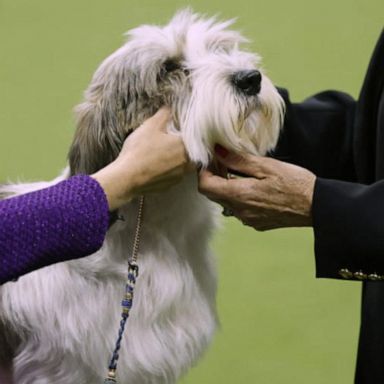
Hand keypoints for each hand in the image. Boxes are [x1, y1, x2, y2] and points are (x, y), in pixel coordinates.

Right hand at [92, 108, 193, 209]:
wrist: (127, 178)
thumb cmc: (139, 151)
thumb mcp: (150, 126)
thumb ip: (164, 114)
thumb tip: (171, 108)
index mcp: (186, 146)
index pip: (195, 137)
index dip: (187, 133)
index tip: (179, 131)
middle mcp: (187, 163)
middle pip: (192, 152)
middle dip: (184, 147)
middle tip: (171, 142)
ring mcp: (179, 176)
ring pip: (183, 165)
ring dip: (176, 160)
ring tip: (162, 154)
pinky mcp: (170, 186)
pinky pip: (173, 175)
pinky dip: (167, 171)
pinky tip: (156, 166)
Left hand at [198, 146, 315, 229]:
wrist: (317, 207)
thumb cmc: (295, 183)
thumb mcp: (266, 166)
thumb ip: (238, 160)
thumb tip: (218, 152)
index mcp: (239, 195)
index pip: (205, 186)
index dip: (203, 172)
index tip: (211, 160)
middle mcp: (239, 211)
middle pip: (213, 194)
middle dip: (214, 177)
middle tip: (225, 162)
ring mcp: (248, 220)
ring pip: (225, 202)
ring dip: (226, 188)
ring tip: (240, 173)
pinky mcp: (257, 224)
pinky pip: (239, 210)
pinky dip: (239, 197)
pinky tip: (253, 187)